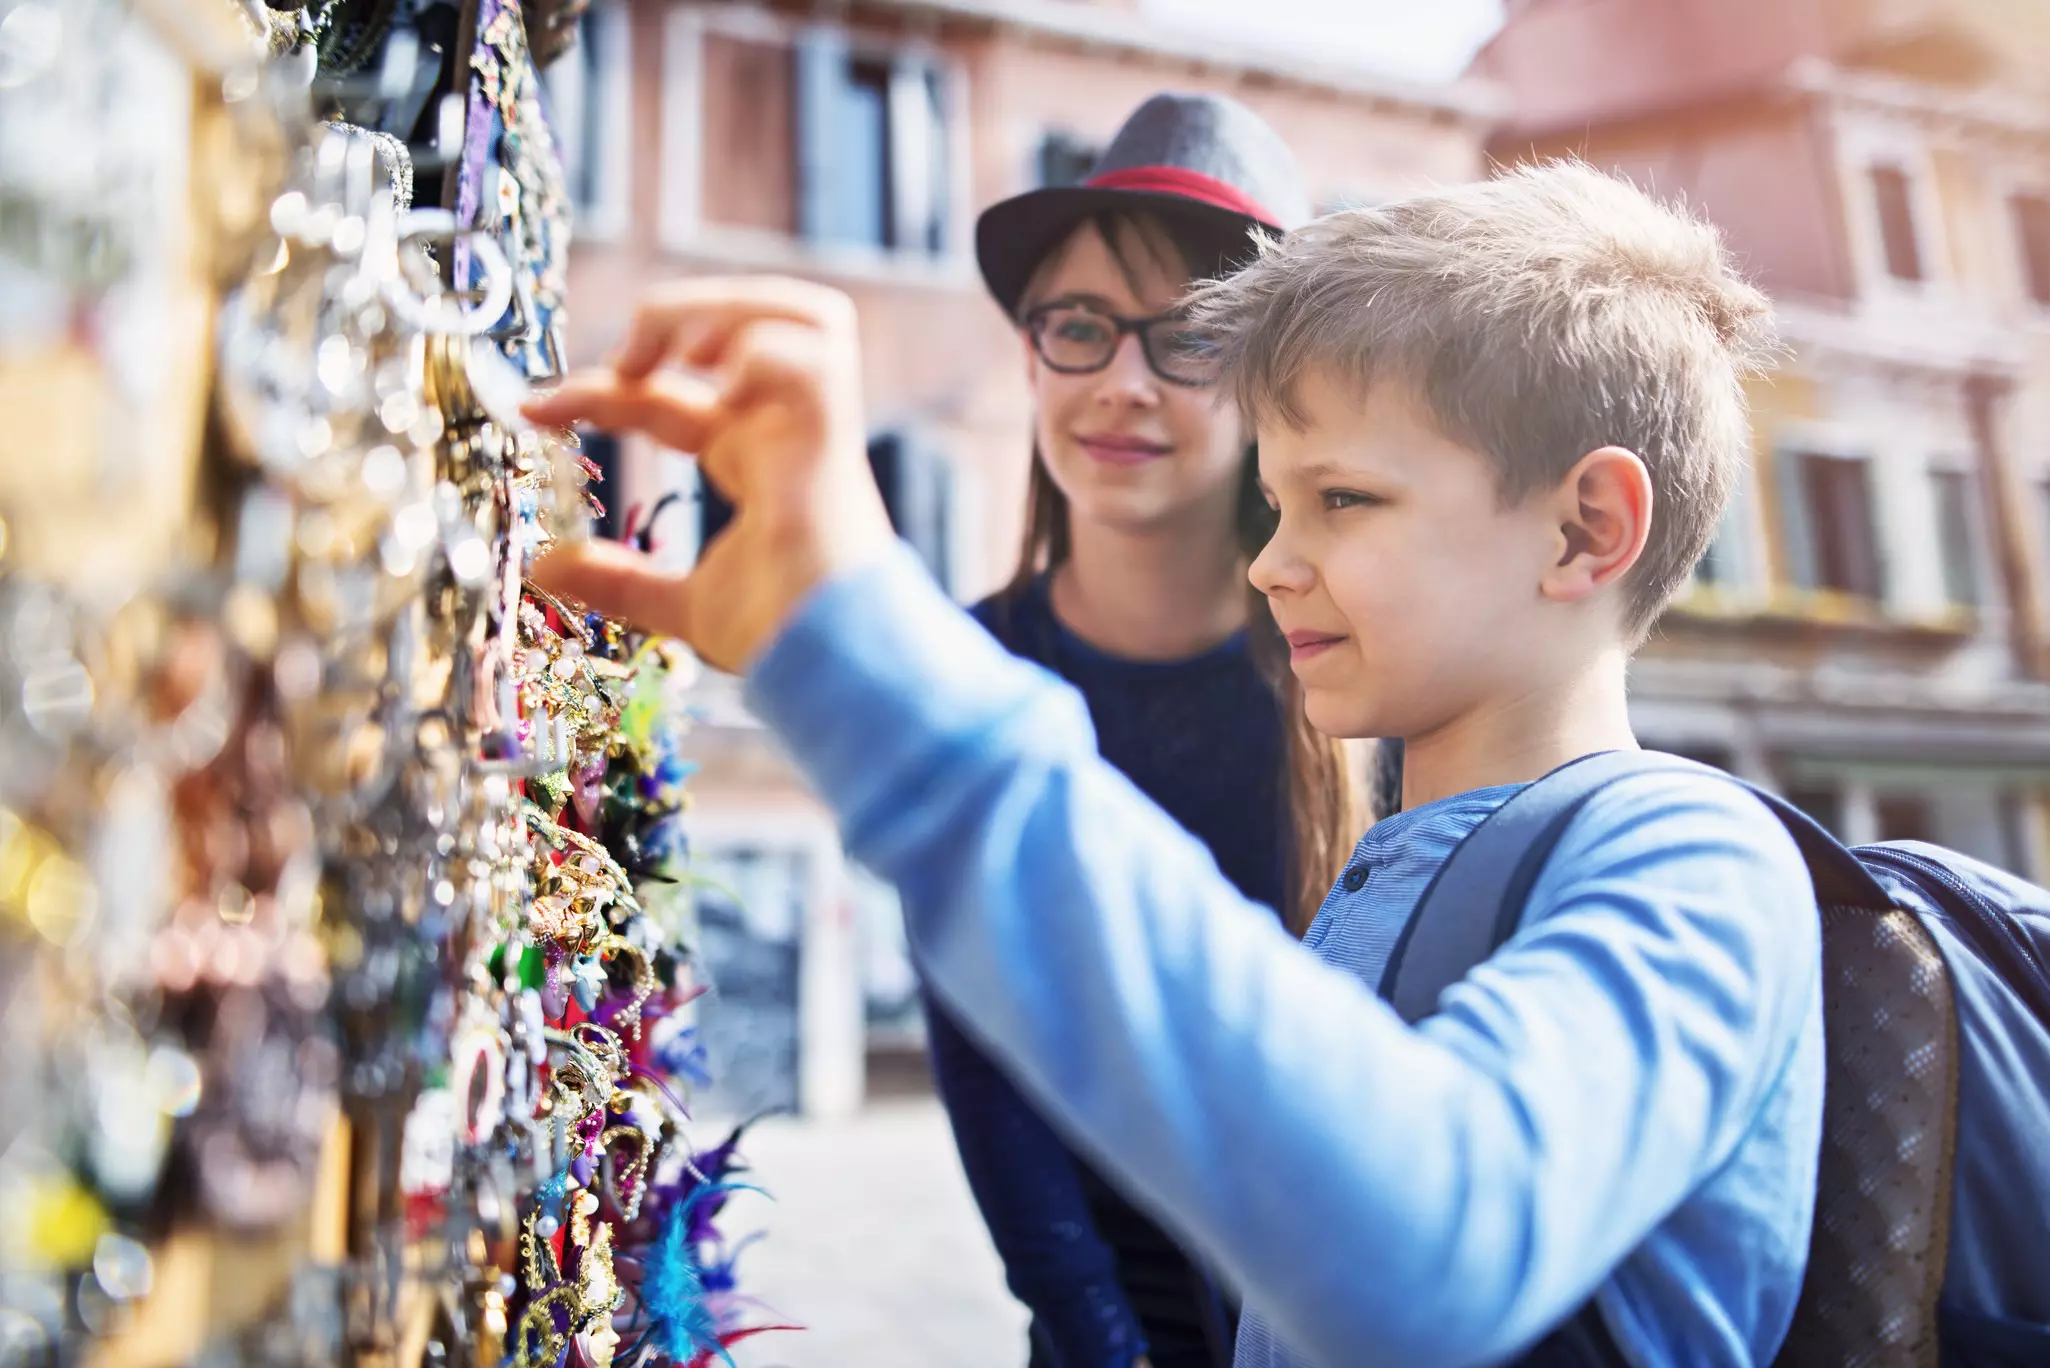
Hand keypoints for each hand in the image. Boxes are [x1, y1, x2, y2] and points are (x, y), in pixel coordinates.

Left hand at [522, 276, 894, 672]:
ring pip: (800, 313)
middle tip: (624, 360)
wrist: (826, 661)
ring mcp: (814, 426)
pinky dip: (765, 346)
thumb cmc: (776, 636)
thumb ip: (619, 579)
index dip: (599, 391)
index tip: (534, 408)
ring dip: (728, 307)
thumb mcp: (680, 602)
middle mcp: (784, 430)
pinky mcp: (832, 434)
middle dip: (681, 313)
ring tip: (672, 349)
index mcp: (753, 459)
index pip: (669, 396)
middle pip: (750, 323)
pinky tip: (718, 381)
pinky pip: (816, 350)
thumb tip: (545, 566)